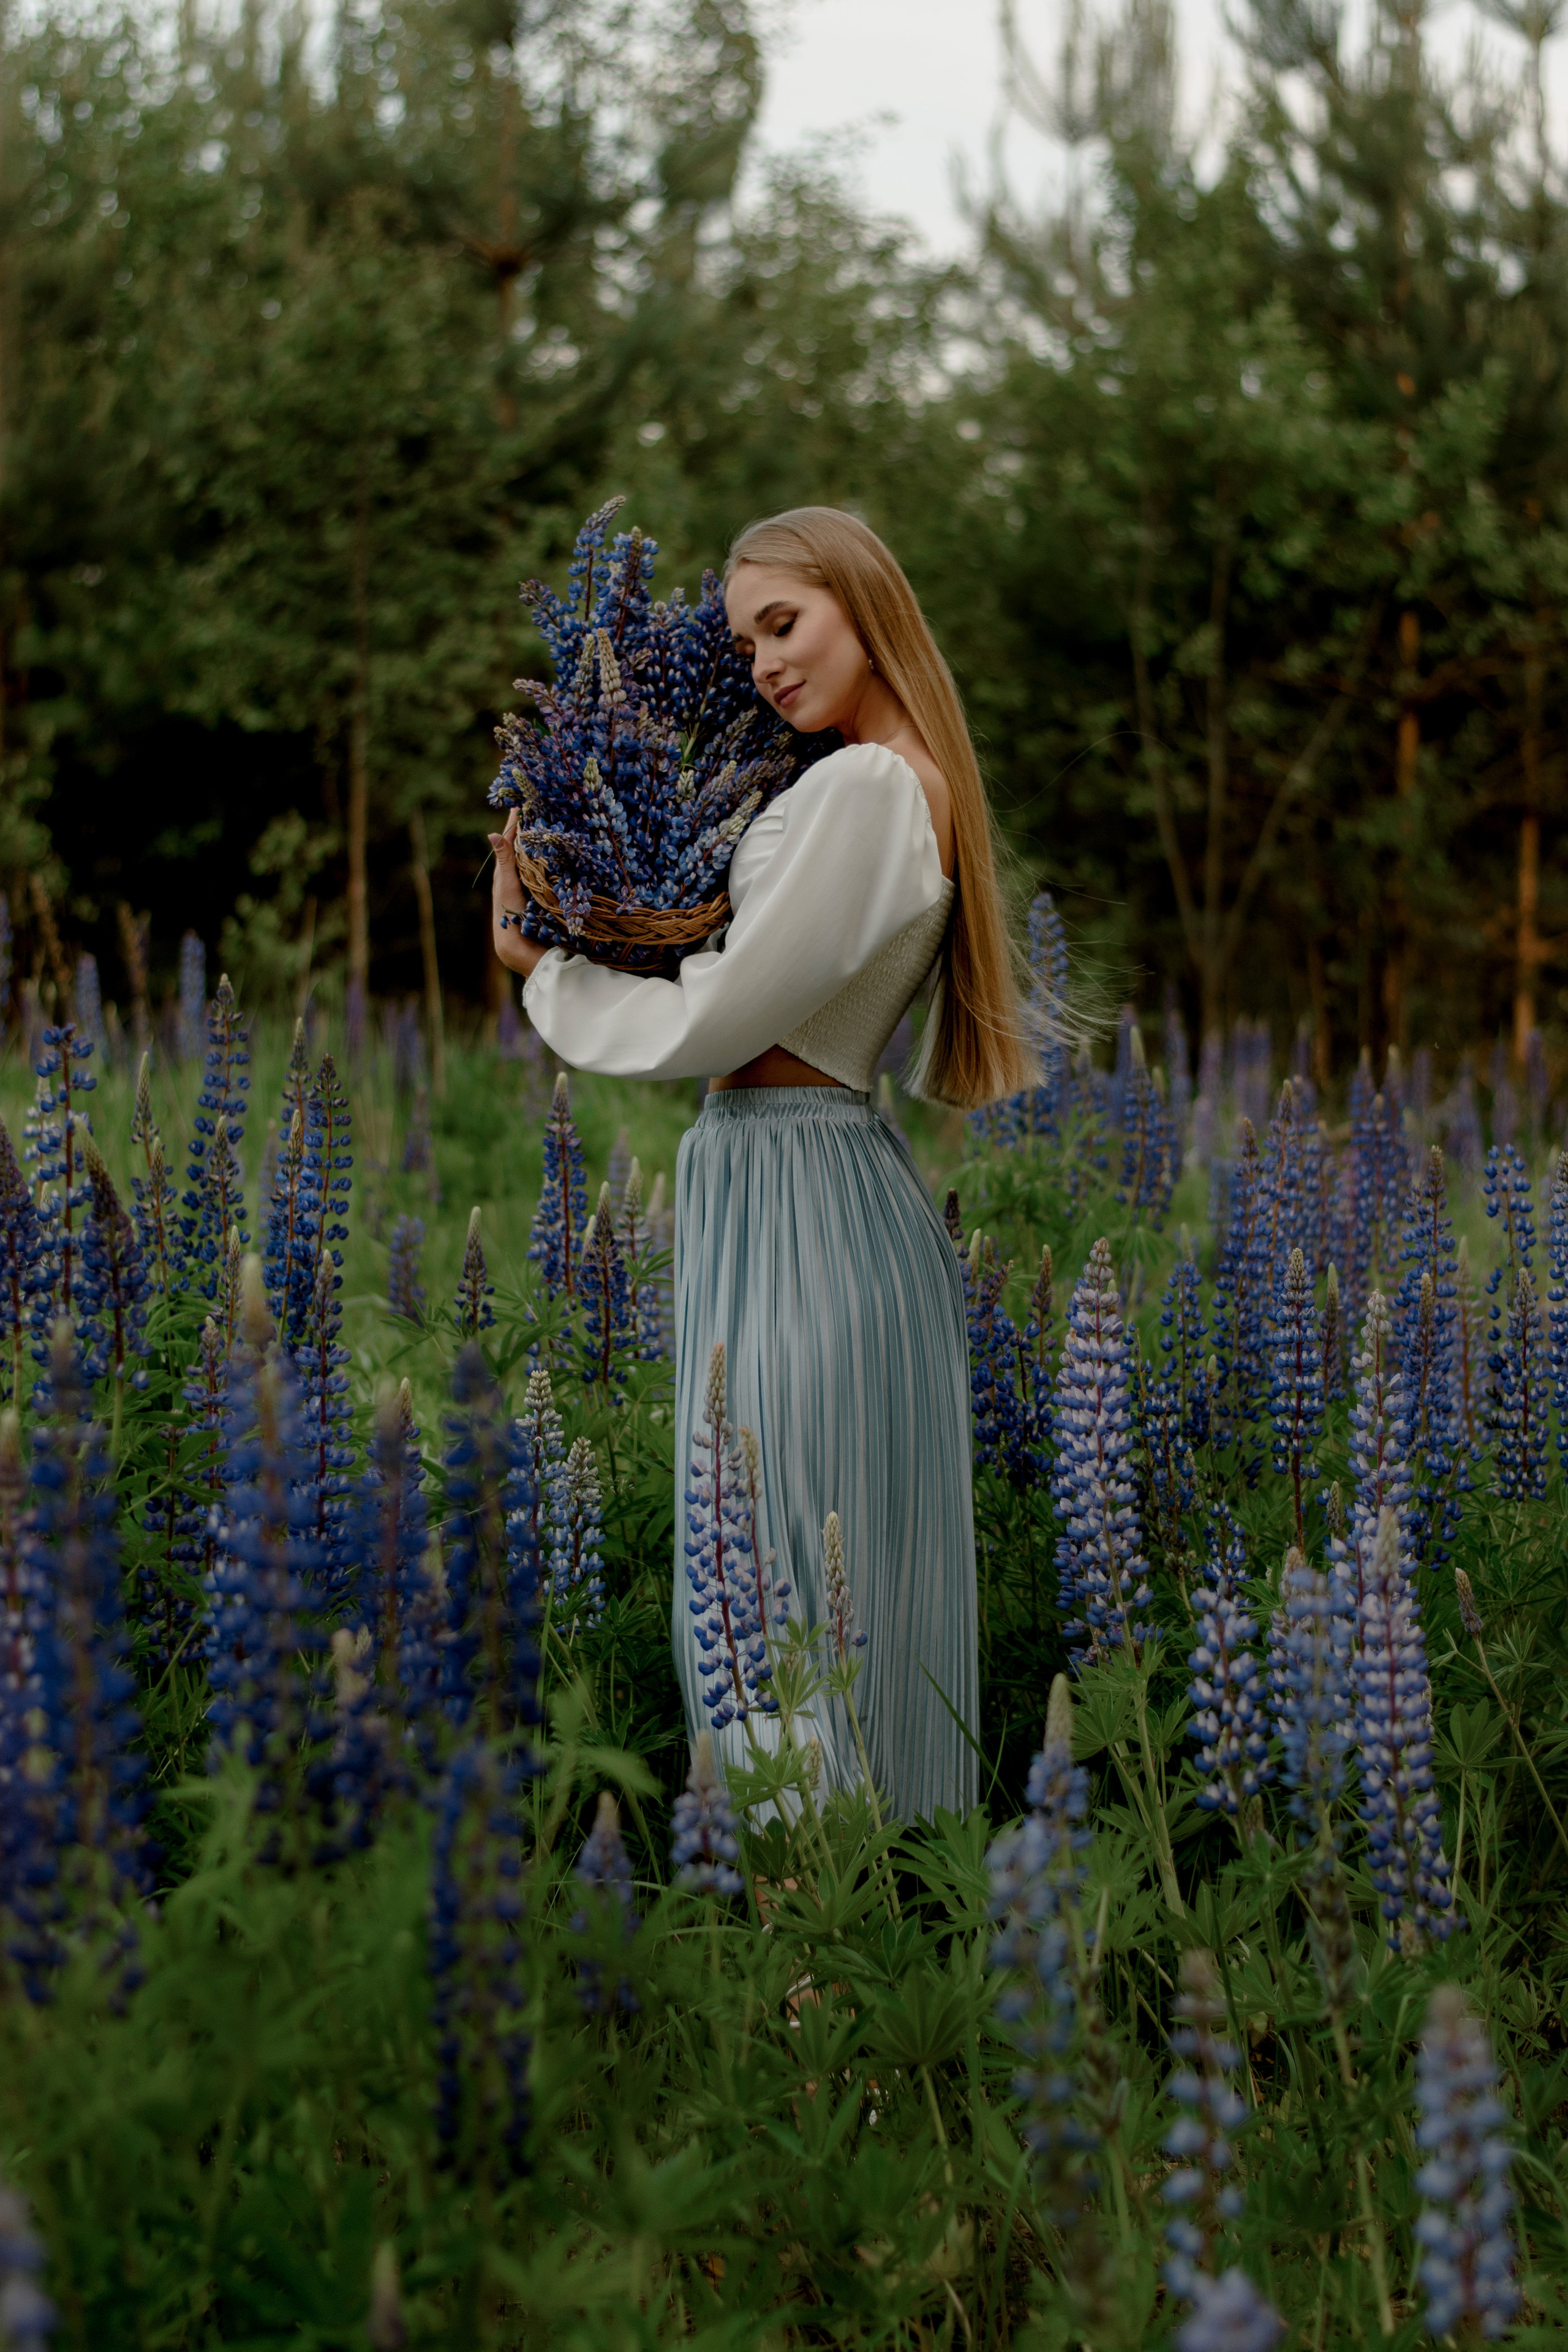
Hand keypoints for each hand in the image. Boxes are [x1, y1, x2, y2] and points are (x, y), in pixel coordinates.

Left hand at [488, 808, 547, 976]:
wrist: (520, 946)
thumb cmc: (509, 915)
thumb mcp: (507, 884)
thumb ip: (505, 860)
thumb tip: (491, 833)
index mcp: (505, 872)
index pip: (510, 840)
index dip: (515, 822)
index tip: (520, 802)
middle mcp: (517, 877)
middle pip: (523, 847)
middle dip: (530, 828)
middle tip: (538, 808)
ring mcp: (530, 888)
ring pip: (535, 859)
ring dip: (542, 843)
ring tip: (549, 825)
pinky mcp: (542, 897)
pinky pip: (546, 872)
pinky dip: (550, 860)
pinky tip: (559, 855)